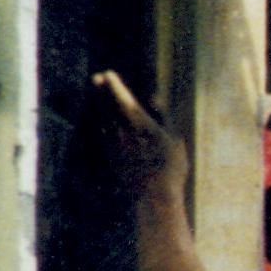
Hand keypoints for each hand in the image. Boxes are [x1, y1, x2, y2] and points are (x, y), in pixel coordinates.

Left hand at [86, 70, 185, 205]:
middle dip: (102, 91)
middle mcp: (123, 132)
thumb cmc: (170, 169)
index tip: (108, 74)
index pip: (123, 100)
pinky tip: (99, 120)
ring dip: (99, 105)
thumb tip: (156, 100)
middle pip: (108, 106)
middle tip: (97, 78)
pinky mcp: (111, 157)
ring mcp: (115, 145)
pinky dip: (99, 123)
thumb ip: (163, 120)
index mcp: (141, 126)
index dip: (115, 86)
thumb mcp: (174, 142)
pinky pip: (101, 134)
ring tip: (96, 94)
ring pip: (103, 119)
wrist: (153, 197)